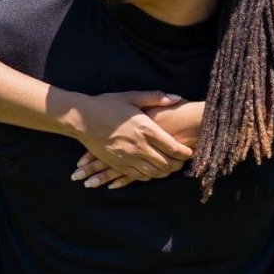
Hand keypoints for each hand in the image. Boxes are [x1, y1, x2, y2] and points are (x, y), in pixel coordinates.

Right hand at [73, 91, 193, 183]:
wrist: (82, 119)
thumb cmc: (107, 105)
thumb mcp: (132, 97)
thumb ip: (156, 98)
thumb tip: (177, 98)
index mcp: (145, 128)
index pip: (172, 146)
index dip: (185, 152)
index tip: (190, 151)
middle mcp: (139, 146)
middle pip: (166, 163)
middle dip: (178, 165)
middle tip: (183, 162)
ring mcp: (128, 157)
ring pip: (154, 173)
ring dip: (165, 173)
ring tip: (171, 168)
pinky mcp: (118, 164)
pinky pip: (138, 177)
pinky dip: (149, 176)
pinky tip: (153, 172)